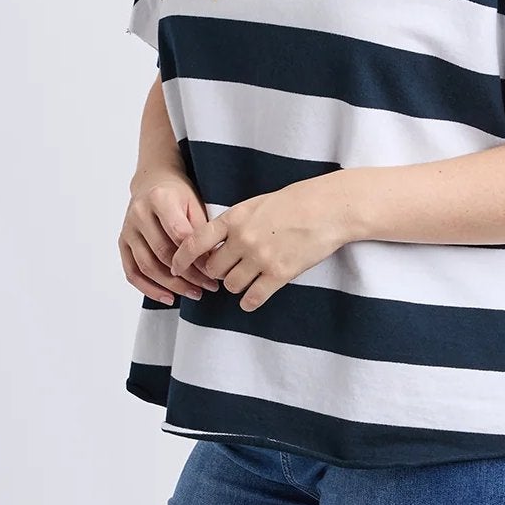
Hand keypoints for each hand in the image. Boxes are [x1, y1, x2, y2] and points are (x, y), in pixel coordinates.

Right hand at [119, 171, 221, 305]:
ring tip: (194, 293)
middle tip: (208, 286)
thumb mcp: (195, 204)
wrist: (152, 182)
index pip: (179, 234)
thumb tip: (210, 264)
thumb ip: (200, 231)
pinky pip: (132, 271)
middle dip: (188, 274)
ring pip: (147, 266)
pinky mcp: (123, 242)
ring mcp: (128, 229)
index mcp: (160, 199)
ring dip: (172, 285)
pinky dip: (149, 288)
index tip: (213, 271)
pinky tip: (168, 297)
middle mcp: (139, 214)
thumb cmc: (178, 195)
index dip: (197, 256)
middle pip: (163, 253)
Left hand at [168, 174, 354, 311]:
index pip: (195, 241)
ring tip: (246, 279)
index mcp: (235, 219)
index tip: (176, 267)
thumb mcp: (256, 205)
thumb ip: (234, 224)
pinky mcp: (280, 274)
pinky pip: (253, 297)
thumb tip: (215, 245)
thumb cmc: (294, 203)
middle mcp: (243, 239)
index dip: (181, 257)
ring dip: (235, 286)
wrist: (328, 208)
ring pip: (231, 285)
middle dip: (217, 273)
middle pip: (213, 269)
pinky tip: (252, 298)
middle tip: (227, 271)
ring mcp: (261, 258)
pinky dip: (249, 301)